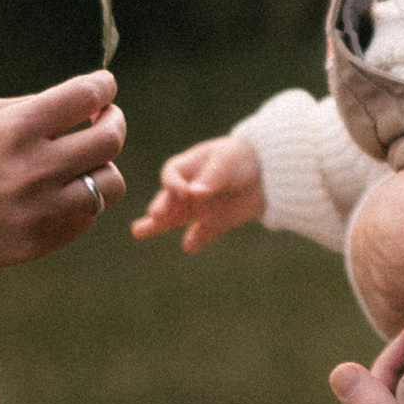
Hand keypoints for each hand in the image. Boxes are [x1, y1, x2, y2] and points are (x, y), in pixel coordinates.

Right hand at [0, 72, 125, 273]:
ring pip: (110, 184)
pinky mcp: (42, 240)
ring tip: (85, 163)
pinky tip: (60, 193)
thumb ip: (35, 109)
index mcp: (16, 129)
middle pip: (110, 140)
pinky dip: (82, 201)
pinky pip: (87, 217)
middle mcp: (34, 169)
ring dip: (103, 167)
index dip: (103, 87)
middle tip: (104, 120)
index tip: (104, 87)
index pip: (85, 97)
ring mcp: (41, 209)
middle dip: (113, 122)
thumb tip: (87, 105)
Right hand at [131, 132, 263, 252]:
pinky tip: (190, 245)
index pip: (172, 174)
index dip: (174, 183)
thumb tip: (194, 194)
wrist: (266, 173)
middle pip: (167, 198)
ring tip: (138, 231)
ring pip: (173, 219)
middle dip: (160, 206)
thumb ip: (210, 179)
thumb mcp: (226, 162)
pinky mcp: (213, 224)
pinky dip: (195, 241)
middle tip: (154, 215)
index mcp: (188, 167)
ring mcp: (198, 208)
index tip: (184, 191)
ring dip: (158, 226)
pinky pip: (199, 235)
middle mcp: (187, 189)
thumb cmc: (240, 158)